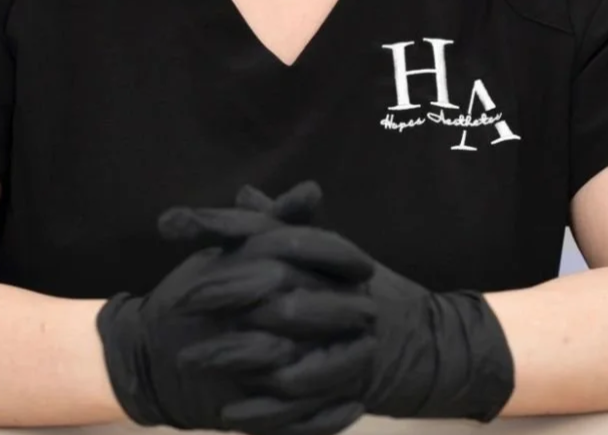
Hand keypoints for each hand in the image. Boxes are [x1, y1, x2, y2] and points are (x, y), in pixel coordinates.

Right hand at [97, 185, 377, 434]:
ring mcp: (241, 369)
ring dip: (343, 360)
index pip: (302, 251)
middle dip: (345, 309)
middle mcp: (241, 315)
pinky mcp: (242, 412)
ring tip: (371, 352)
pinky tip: (354, 403)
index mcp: (239, 268)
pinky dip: (327, 414)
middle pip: (308, 308)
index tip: (366, 266)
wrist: (148, 357)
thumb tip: (313, 190)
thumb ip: (274, 221)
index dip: (339, 256)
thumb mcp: (229, 249)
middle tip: (374, 310)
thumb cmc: (195, 295)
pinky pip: (294, 419)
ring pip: (305, 366)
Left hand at [162, 181, 516, 424]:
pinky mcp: (352, 385)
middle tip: (175, 304)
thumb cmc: (373, 294)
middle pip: (273, 287)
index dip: (220, 228)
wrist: (434, 345)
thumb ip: (283, 225)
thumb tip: (241, 194)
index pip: (270, 233)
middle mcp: (337, 292)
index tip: (172, 226)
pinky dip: (266, 412)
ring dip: (236, 357)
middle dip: (222, 294)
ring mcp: (346, 341)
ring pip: (285, 349)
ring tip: (190, 361)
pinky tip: (230, 414)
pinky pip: (303, 403)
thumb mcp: (330, 255)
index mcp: (329, 254)